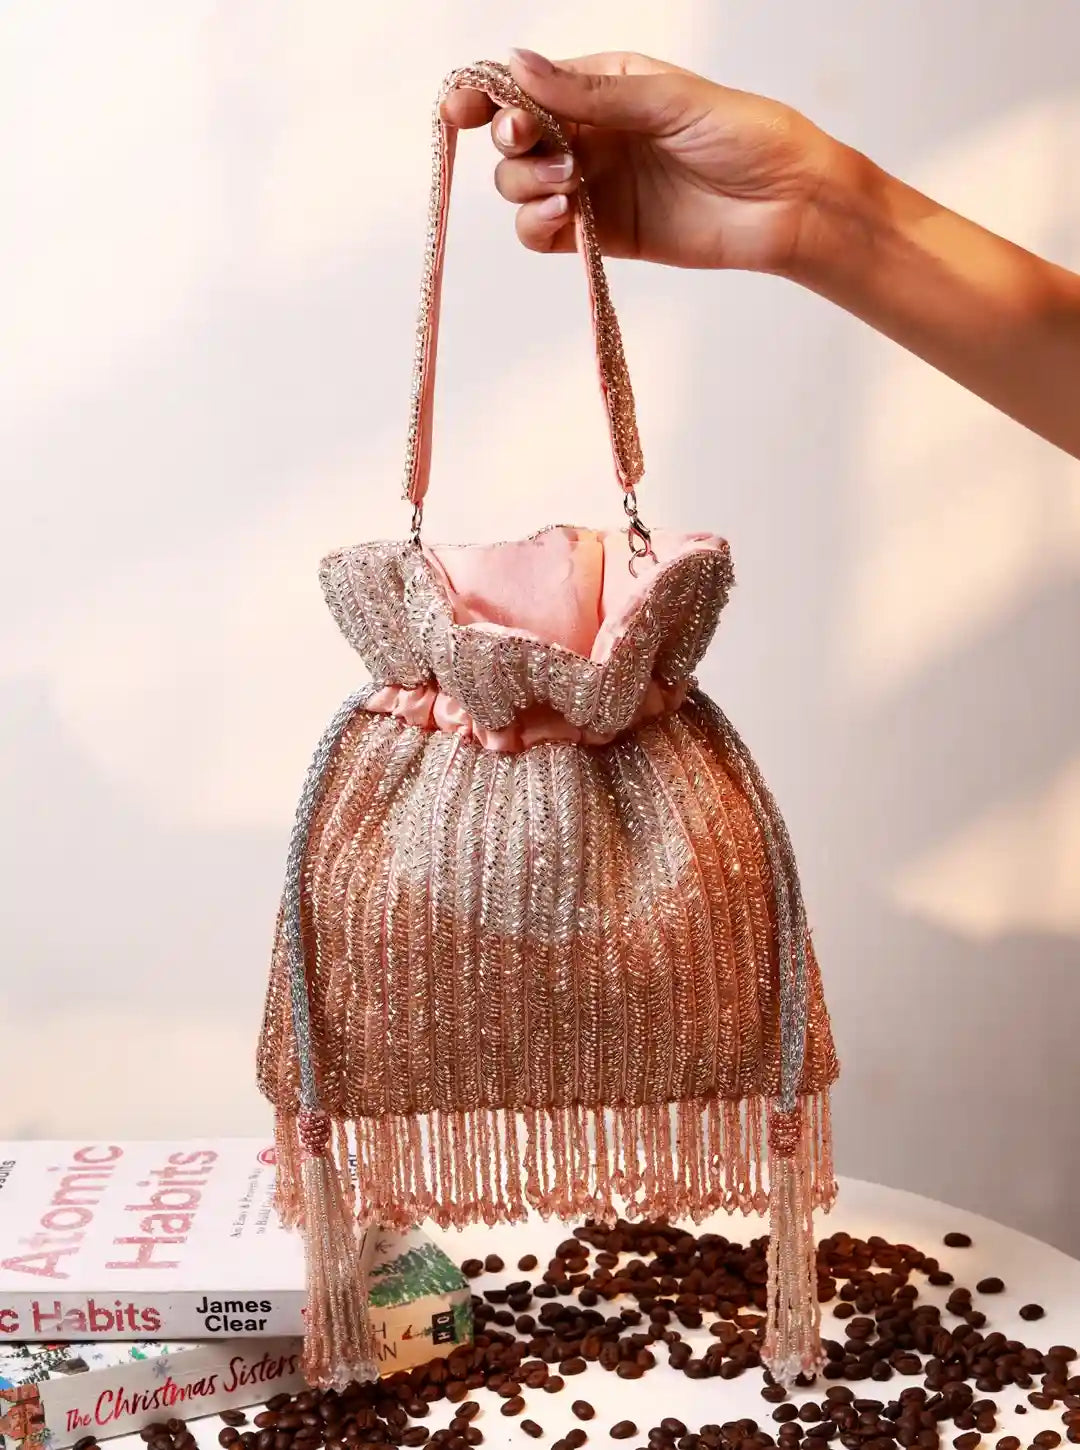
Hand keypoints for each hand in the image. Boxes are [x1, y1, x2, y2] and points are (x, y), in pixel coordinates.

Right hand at [440, 49, 843, 275]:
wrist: (789, 205)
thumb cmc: (747, 136)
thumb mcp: (667, 101)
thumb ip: (589, 95)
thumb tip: (517, 65)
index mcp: (602, 88)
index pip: (524, 87)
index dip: (485, 95)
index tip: (463, 108)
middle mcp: (589, 135)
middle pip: (512, 141)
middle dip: (514, 143)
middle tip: (542, 147)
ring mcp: (593, 186)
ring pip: (519, 188)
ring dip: (527, 187)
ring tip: (572, 189)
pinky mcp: (601, 234)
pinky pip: (543, 234)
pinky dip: (539, 227)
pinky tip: (567, 217)